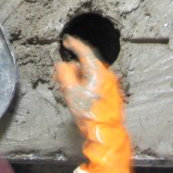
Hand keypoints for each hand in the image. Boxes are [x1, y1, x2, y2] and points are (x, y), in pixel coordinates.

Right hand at [54, 36, 132, 172]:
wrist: (105, 132)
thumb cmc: (88, 113)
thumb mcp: (70, 92)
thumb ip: (64, 74)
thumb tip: (61, 64)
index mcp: (97, 71)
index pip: (85, 51)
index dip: (74, 44)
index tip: (66, 41)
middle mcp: (106, 74)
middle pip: (87, 63)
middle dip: (73, 66)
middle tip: (61, 73)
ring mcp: (110, 83)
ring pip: (91, 73)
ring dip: (79, 76)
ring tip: (68, 86)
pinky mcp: (111, 91)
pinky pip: (97, 81)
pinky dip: (86, 82)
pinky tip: (79, 92)